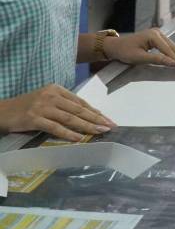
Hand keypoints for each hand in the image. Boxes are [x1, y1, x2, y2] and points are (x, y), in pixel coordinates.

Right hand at [0, 85, 115, 141]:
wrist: (2, 111)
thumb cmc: (27, 107)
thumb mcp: (46, 100)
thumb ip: (63, 104)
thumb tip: (86, 115)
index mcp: (56, 89)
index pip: (80, 101)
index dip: (95, 111)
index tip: (107, 119)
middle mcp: (51, 96)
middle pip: (78, 109)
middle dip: (96, 118)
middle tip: (110, 126)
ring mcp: (42, 107)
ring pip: (70, 118)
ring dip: (87, 126)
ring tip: (100, 131)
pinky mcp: (34, 119)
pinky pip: (55, 127)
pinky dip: (68, 133)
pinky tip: (79, 138)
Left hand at [103, 29, 174, 68]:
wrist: (115, 46)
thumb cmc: (125, 52)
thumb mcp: (139, 57)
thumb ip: (157, 60)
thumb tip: (172, 63)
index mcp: (153, 35)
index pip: (168, 50)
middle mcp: (158, 33)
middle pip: (173, 47)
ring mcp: (158, 35)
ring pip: (173, 47)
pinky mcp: (158, 39)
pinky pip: (169, 47)